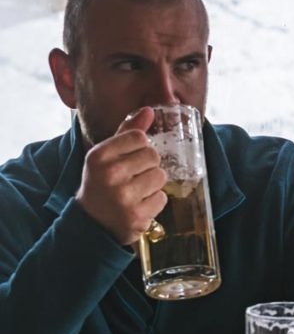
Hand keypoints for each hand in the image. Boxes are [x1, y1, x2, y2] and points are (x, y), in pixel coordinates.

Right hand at [75, 107, 167, 244]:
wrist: (92, 222)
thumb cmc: (102, 182)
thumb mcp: (106, 156)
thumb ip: (127, 133)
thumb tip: (149, 111)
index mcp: (99, 155)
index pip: (139, 137)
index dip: (140, 147)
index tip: (129, 159)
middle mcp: (110, 174)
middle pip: (153, 155)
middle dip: (148, 166)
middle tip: (133, 177)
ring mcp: (123, 196)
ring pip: (160, 176)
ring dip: (153, 184)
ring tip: (136, 191)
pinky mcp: (137, 215)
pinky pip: (162, 198)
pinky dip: (154, 202)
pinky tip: (139, 205)